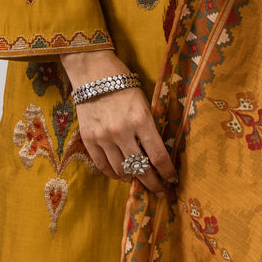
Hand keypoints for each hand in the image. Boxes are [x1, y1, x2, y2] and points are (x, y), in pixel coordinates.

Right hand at [60, 50, 176, 197]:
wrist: (92, 70)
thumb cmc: (123, 82)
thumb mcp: (144, 102)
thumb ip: (150, 127)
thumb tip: (158, 153)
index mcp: (141, 119)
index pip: (158, 156)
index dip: (167, 172)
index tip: (173, 180)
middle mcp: (122, 131)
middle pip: (141, 168)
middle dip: (154, 183)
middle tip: (161, 191)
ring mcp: (103, 136)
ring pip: (122, 170)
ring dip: (134, 179)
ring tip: (141, 181)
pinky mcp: (88, 139)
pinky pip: (103, 166)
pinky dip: (114, 174)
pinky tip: (122, 175)